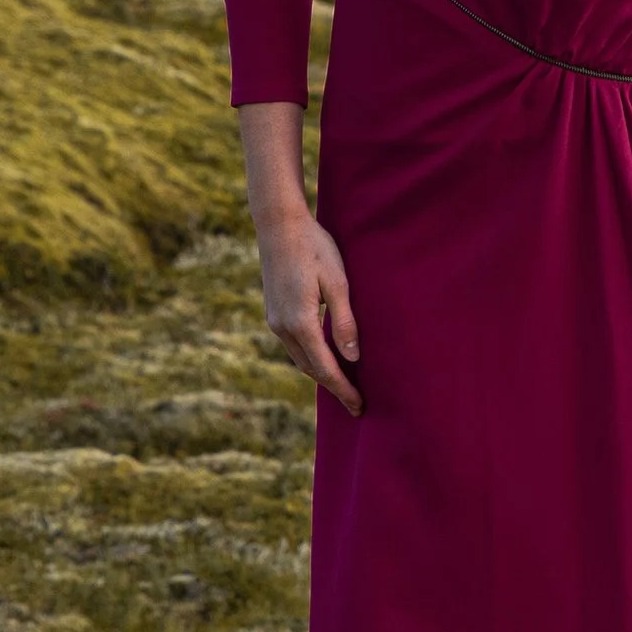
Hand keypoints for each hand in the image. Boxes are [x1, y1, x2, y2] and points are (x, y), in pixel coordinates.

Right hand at [259, 216, 362, 414]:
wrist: (279, 225)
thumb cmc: (315, 248)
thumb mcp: (338, 283)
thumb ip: (345, 322)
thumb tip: (353, 358)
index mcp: (301, 322)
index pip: (326, 368)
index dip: (344, 389)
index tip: (359, 406)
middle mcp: (283, 327)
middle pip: (311, 369)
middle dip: (333, 386)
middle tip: (356, 402)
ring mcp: (274, 320)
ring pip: (300, 358)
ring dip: (321, 373)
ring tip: (343, 384)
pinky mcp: (273, 312)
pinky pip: (293, 345)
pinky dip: (310, 357)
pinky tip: (324, 356)